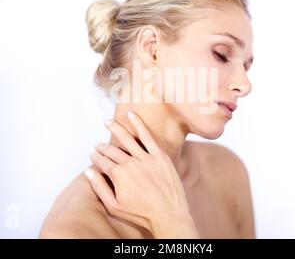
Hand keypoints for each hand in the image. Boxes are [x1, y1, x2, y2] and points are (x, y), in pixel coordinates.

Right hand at [84, 111, 192, 234]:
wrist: (169, 215)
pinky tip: (131, 115)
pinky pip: (147, 136)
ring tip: (107, 122)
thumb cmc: (142, 213)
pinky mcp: (159, 155)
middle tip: (98, 145)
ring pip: (126, 138)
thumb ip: (99, 187)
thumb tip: (88, 171)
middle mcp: (130, 163)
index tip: (92, 155)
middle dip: (102, 147)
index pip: (102, 161)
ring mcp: (145, 158)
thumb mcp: (114, 206)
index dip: (95, 158)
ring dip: (115, 128)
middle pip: (111, 150)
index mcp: (118, 175)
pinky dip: (138, 124)